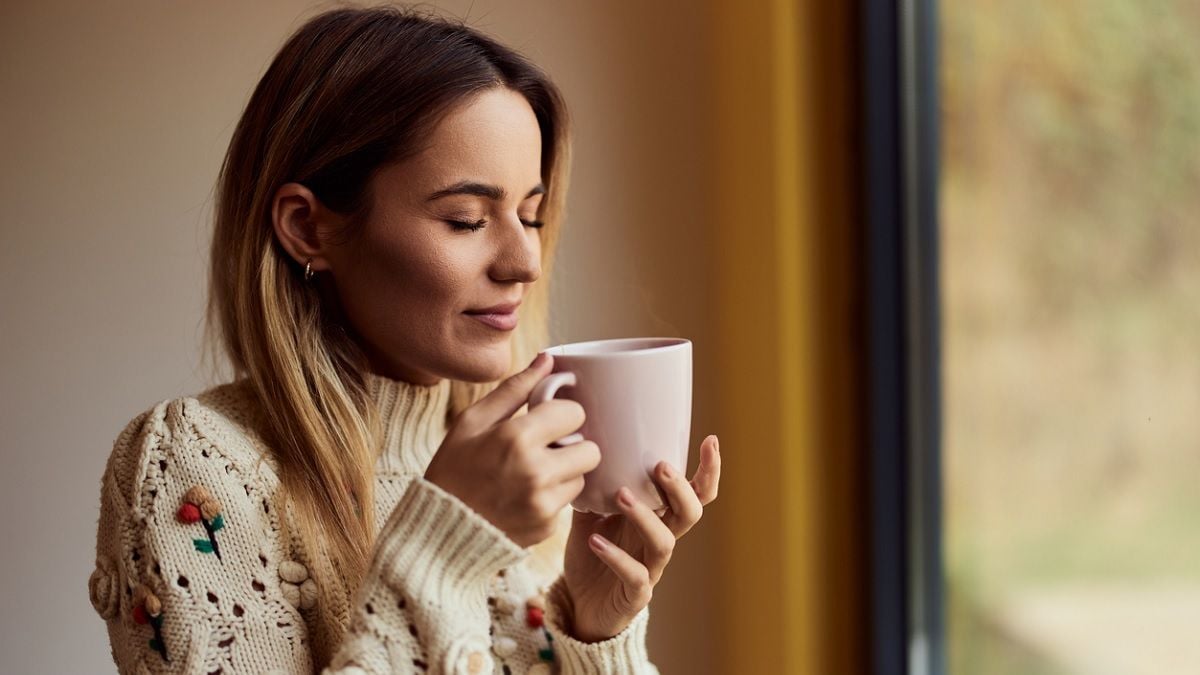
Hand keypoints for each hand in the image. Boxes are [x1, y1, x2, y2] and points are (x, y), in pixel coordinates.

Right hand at [424, 353, 600, 546]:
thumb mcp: (472, 422)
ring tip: (532, 474)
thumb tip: (548, 360)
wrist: (438, 530)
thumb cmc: (453, 468)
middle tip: (546, 448)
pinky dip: (552, 498)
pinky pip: (567, 504)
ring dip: (564, 473)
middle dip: (572, 445)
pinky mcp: (547, 528)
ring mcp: (544, 504)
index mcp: (517, 438)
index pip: (575, 413)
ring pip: (582, 477)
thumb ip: (514, 389)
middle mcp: (536, 472)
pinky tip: (525, 497)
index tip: (546, 420)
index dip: (562, 414)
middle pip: (591, 449)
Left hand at [560, 434, 720, 641]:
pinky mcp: (635, 594)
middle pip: (690, 514)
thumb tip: (583, 449)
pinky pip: (635, 576)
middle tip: (660, 466)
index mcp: (658, 517)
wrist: (579, 603)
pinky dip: (616, 557)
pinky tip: (594, 541)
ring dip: (644, 516)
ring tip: (620, 495)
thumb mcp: (591, 512)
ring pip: (664, 542)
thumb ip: (594, 486)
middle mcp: (660, 539)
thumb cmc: (593, 551)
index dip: (708, 470)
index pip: (694, 493)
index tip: (711, 440)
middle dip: (680, 488)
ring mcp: (651, 568)